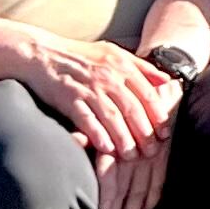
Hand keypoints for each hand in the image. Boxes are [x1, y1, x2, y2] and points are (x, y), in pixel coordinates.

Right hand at [24, 33, 180, 159]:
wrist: (42, 53)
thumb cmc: (81, 55)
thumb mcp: (115, 53)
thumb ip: (141, 66)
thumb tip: (167, 80)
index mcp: (122, 66)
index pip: (147, 94)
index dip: (158, 115)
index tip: (165, 133)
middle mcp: (108, 77)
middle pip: (133, 109)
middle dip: (145, 133)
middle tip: (152, 151)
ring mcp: (88, 88)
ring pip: (113, 117)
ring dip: (125, 139)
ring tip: (132, 155)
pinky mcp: (69, 98)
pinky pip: (87, 119)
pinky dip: (98, 134)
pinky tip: (107, 148)